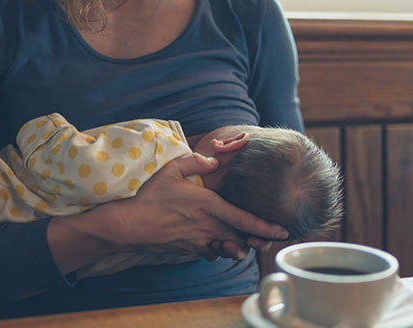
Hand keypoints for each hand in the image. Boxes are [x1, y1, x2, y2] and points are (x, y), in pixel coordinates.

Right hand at [102, 153, 288, 259]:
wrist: (129, 225)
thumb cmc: (150, 196)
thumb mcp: (172, 169)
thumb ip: (196, 161)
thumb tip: (214, 160)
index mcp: (210, 206)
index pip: (246, 220)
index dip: (266, 227)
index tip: (282, 231)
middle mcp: (209, 227)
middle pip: (241, 239)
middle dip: (252, 240)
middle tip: (262, 239)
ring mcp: (199, 242)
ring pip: (227, 248)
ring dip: (234, 246)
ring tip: (236, 241)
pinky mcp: (189, 251)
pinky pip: (210, 252)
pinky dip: (215, 248)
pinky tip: (210, 240)